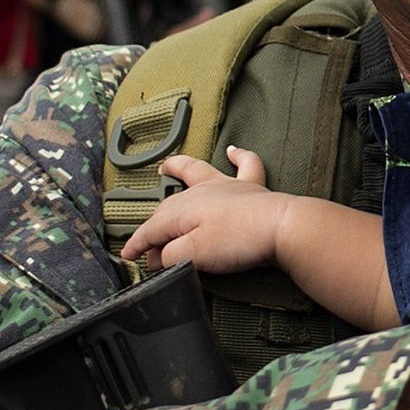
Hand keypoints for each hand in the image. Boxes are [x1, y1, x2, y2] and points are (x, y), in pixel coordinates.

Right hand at [122, 148, 292, 274]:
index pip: (152, 229)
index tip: (128, 257)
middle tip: (150, 250)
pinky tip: (234, 151)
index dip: (137, 245)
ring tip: (166, 166)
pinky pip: (245, 165)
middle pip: (169, 208)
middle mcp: (200, 192)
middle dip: (155, 226)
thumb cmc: (238, 240)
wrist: (280, 227)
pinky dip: (239, 157)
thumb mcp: (193, 255)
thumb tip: (157, 256)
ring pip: (197, 171)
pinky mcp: (251, 189)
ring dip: (179, 168)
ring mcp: (226, 186)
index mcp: (182, 209)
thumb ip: (169, 255)